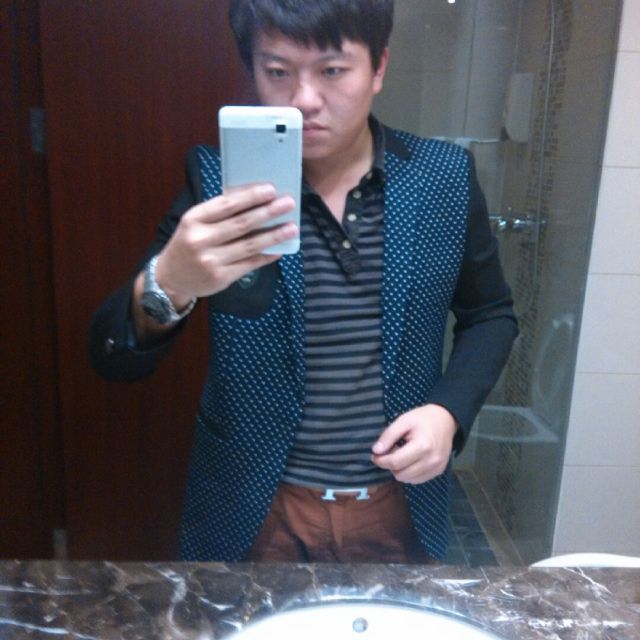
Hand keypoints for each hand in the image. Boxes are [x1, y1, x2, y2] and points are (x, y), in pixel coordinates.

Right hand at [155, 183, 297, 307]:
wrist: (170, 278)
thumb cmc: (188, 244)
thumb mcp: (194, 223)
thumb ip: (218, 214)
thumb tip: (254, 201)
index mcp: (194, 219)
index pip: (227, 205)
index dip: (251, 197)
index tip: (271, 190)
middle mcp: (201, 239)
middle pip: (242, 224)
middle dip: (268, 212)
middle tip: (289, 204)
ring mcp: (211, 260)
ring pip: (249, 246)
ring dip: (274, 236)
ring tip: (291, 228)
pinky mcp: (220, 278)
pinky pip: (249, 264)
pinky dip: (266, 256)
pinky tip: (279, 249)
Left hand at [371, 404, 457, 483]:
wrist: (446, 419)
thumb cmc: (423, 418)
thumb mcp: (403, 421)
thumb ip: (388, 436)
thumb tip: (376, 451)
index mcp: (422, 446)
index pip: (395, 462)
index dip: (381, 460)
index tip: (375, 455)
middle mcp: (431, 461)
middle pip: (401, 474)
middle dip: (391, 465)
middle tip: (391, 452)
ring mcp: (436, 468)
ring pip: (408, 480)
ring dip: (400, 470)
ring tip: (402, 454)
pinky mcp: (438, 471)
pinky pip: (418, 480)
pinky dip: (410, 473)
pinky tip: (411, 460)